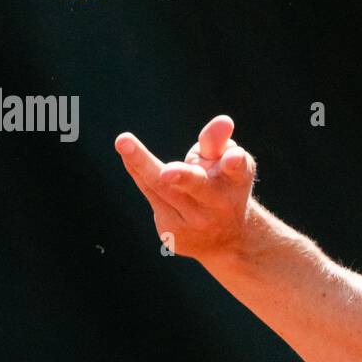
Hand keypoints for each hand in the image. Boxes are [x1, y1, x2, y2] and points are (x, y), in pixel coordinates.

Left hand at [115, 114, 258, 261]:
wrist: (226, 240)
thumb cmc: (222, 187)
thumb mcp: (225, 163)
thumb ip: (217, 141)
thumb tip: (223, 121)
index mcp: (236, 181)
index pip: (237, 170)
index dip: (234, 161)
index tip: (232, 157)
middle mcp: (217, 204)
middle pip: (197, 186)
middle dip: (183, 177)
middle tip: (167, 172)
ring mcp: (194, 220)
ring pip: (162, 188)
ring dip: (141, 163)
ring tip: (123, 142)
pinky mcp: (172, 231)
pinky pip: (150, 192)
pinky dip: (137, 169)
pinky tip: (126, 152)